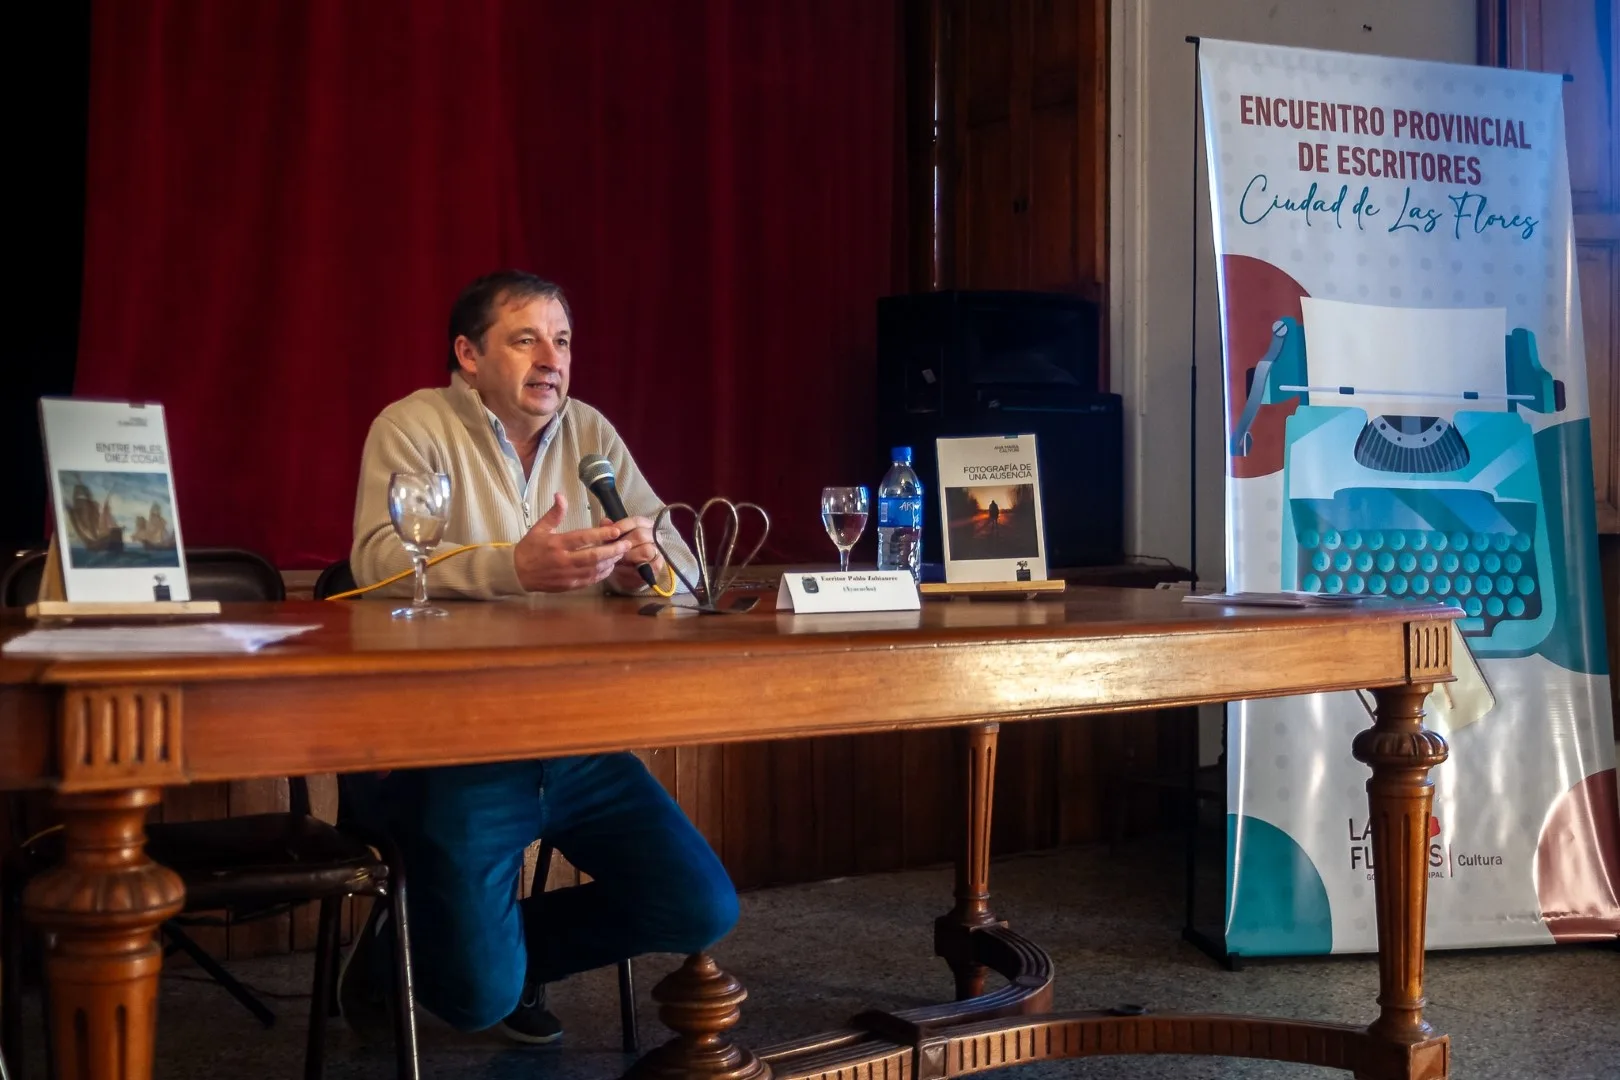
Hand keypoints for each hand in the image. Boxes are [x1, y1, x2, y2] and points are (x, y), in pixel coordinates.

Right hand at [513, 492, 632, 592]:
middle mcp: (564, 560)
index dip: (602, 535)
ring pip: (595, 569)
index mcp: (557, 544)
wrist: (517, 573)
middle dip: (613, 550)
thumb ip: (554, 513)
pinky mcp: (569, 585)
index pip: (583, 538)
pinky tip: (609, 566)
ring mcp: (567, 575)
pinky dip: (602, 573)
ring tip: (620, 553)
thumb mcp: (539, 528)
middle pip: (594, 556)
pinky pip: (590, 580)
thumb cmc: (529, 549)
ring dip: (610, 562)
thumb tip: (560, 495)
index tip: (616, 531)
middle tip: (626, 544)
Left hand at [603, 514, 667, 592]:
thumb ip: (608, 529)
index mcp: (645, 525)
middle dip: (624, 542)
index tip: (612, 532)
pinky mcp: (657, 565)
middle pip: (641, 535)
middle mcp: (655, 536)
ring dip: (629, 555)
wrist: (624, 575)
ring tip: (618, 559)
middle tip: (612, 549)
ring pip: (646, 549)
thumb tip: (605, 521)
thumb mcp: (612, 540)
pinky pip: (647, 564)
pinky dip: (634, 566)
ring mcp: (658, 551)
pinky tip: (624, 568)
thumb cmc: (619, 553)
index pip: (637, 521)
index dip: (623, 526)